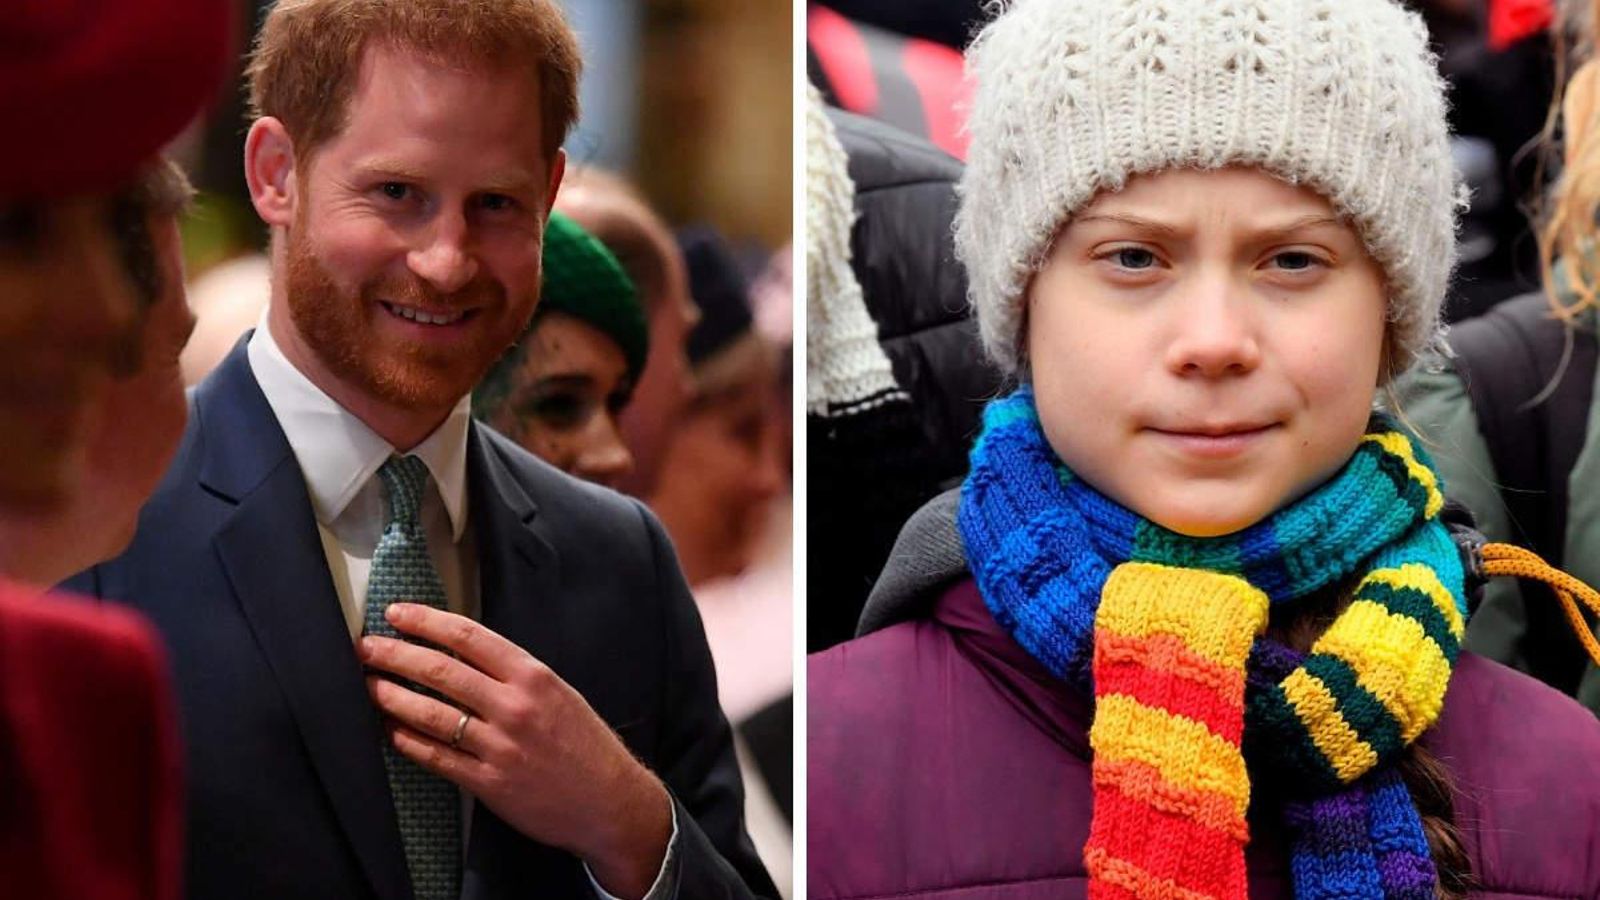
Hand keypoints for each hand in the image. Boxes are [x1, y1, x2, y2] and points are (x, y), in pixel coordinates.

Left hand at [359, 603, 672, 898]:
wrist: (610, 800)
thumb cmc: (584, 743)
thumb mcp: (558, 693)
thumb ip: (513, 674)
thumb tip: (459, 653)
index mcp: (533, 675)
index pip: (468, 636)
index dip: (425, 621)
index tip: (396, 613)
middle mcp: (515, 706)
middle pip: (442, 671)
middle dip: (396, 656)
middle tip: (367, 648)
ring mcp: (500, 746)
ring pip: (432, 714)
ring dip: (393, 697)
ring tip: (370, 687)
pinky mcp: (490, 783)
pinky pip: (438, 758)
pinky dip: (409, 743)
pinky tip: (391, 732)